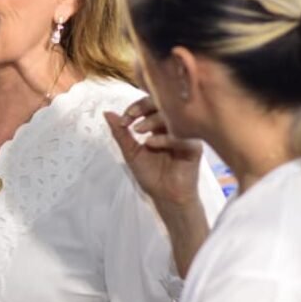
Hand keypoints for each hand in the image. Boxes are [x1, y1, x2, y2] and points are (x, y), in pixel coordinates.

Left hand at [104, 95, 202, 209]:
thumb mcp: (130, 151)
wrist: (165, 196)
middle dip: (144, 107)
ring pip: (173, 117)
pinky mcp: (194, 148)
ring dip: (152, 120)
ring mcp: (185, 136)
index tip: (124, 117)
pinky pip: (181, 136)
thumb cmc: (151, 175)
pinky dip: (164, 137)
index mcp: (160, 126)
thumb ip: (120, 133)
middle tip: (130, 116)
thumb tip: (107, 113)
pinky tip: (150, 143)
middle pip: (164, 104)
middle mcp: (174, 127)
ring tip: (138, 130)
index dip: (137, 106)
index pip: (152, 104)